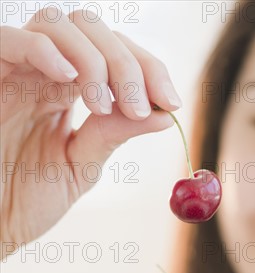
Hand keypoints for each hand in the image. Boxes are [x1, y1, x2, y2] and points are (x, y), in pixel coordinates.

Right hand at [0, 7, 180, 252]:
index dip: (148, 69)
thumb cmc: (28, 199)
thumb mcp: (81, 166)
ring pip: (56, 24)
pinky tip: (68, 81)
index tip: (171, 103)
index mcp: (69, 91)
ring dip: (93, 60)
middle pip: (92, 30)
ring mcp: (15, 73)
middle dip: (127, 64)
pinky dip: (43, 51)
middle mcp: (43, 74)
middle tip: (139, 108)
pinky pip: (7, 40)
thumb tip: (165, 115)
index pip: (114, 53)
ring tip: (103, 106)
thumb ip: (114, 135)